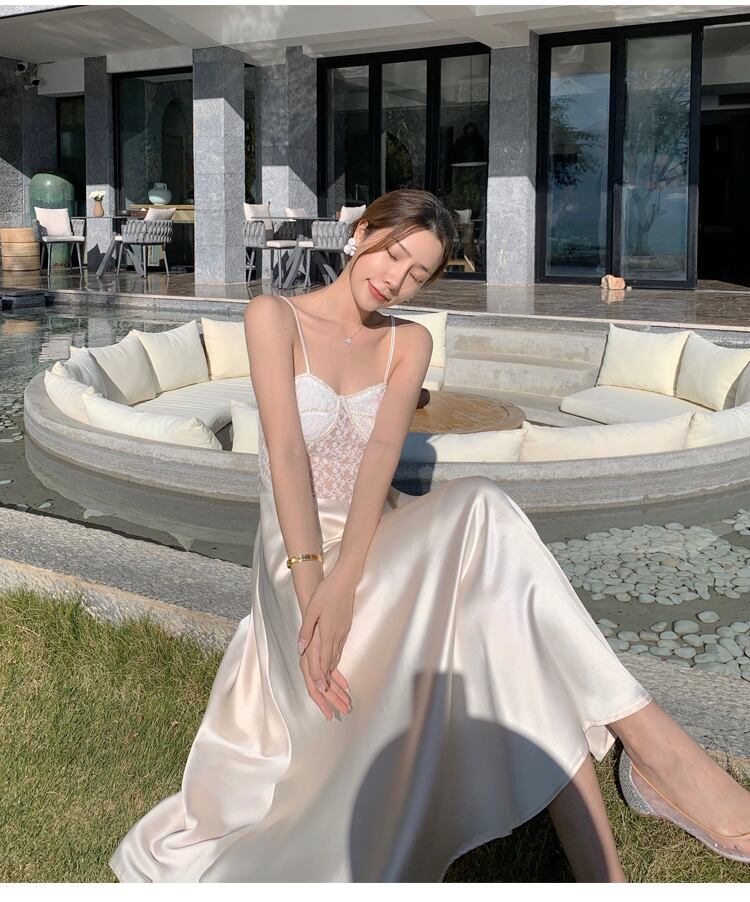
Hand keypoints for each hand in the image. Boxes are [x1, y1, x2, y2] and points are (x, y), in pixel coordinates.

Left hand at [297, 569, 355, 704]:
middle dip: (329, 678)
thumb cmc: (326, 592)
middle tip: (326, 692)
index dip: (320, 675)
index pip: (323, 659)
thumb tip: (300, 649)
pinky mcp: (346, 626)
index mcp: (327, 632)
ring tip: (330, 683)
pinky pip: (340, 647)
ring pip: (337, 654)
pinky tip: (334, 661)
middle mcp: (337, 634)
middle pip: (331, 661)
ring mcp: (343, 630)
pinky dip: (336, 657)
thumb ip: (306, 631)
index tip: (319, 690)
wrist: (345, 580)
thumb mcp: (311, 610)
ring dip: (333, 669)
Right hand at [299, 630, 350, 720]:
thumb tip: (322, 687)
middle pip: (322, 689)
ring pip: (327, 681)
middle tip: (345, 710)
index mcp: (307, 665)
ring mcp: (317, 660)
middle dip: (334, 701)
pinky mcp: (323, 654)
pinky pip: (330, 671)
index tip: (331, 714)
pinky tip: (346, 685)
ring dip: (337, 692)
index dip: (323, 703)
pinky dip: (338, 679)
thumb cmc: (314, 626)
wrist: (314, 608)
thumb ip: (316, 668)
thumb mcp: (316, 647)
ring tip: (347, 702)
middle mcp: (311, 664)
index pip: (315, 690)